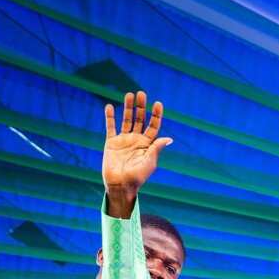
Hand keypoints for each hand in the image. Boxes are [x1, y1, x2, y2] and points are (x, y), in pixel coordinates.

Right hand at [102, 91, 172, 218]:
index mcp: (148, 144)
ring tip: (129, 95)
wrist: (120, 185)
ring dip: (127, 108)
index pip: (153, 126)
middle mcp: (136, 140)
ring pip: (126, 120)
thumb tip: (169, 138)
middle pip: (139, 119)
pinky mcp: (111, 143)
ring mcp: (124, 140)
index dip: (156, 115)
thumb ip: (156, 148)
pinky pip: (110, 127)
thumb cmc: (138, 177)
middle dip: (141, 107)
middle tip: (141, 93)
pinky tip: (109, 106)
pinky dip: (110, 117)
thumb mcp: (149, 162)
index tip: (158, 103)